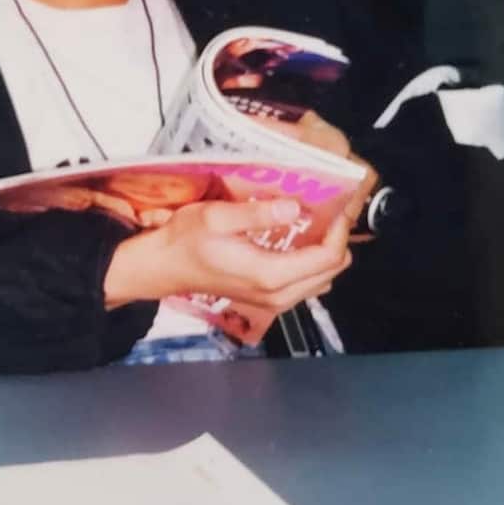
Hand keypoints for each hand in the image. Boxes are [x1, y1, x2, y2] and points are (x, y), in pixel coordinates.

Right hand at [104, 199, 351, 313]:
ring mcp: (273, 301)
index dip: (339, 229)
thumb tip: (294, 207)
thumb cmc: (185, 240)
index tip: (338, 203)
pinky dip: (311, 262)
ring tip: (317, 221)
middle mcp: (277, 294)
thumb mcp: (217, 217)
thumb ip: (257, 214)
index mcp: (270, 274)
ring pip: (321, 279)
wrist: (163, 267)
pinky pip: (305, 284)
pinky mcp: (267, 299)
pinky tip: (297, 238)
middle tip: (330, 209)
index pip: (327, 257)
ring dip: (325, 251)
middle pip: (331, 270)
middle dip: (337, 238)